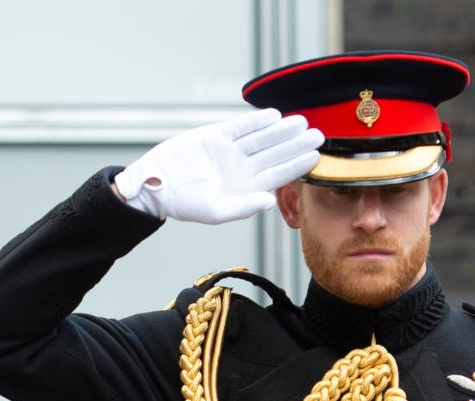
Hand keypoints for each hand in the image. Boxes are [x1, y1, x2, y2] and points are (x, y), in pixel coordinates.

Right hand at [114, 109, 323, 223]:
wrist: (155, 184)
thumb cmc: (183, 203)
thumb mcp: (215, 211)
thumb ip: (244, 207)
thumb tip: (271, 201)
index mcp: (245, 188)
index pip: (278, 174)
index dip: (297, 165)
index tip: (315, 155)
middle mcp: (242, 169)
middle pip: (275, 154)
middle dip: (296, 144)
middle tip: (318, 134)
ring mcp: (230, 152)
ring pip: (262, 138)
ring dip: (281, 130)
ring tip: (301, 121)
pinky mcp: (217, 137)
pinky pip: (241, 127)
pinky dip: (256, 121)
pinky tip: (274, 116)